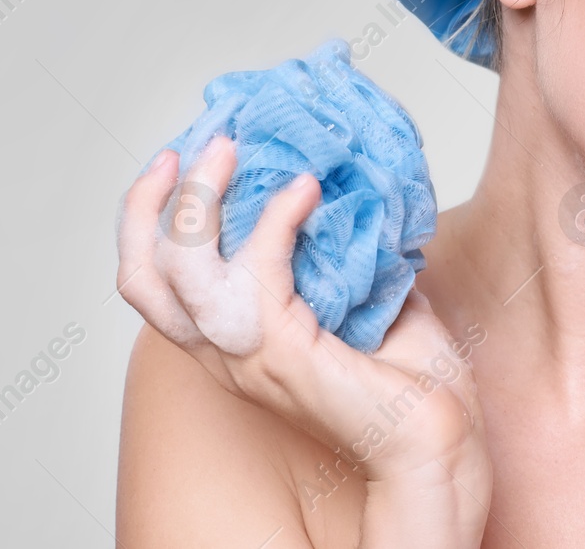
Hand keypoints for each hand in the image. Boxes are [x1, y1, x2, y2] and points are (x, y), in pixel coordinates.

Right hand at [116, 135, 491, 496]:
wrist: (441, 437)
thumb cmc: (414, 379)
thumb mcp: (369, 294)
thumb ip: (343, 251)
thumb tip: (351, 189)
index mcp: (235, 338)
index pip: (155, 280)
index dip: (154, 217)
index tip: (184, 160)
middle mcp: (227, 352)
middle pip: (143, 277)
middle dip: (155, 203)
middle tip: (199, 146)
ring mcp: (249, 357)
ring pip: (180, 272)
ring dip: (202, 200)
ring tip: (233, 150)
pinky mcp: (282, 355)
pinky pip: (256, 273)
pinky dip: (277, 219)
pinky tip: (308, 190)